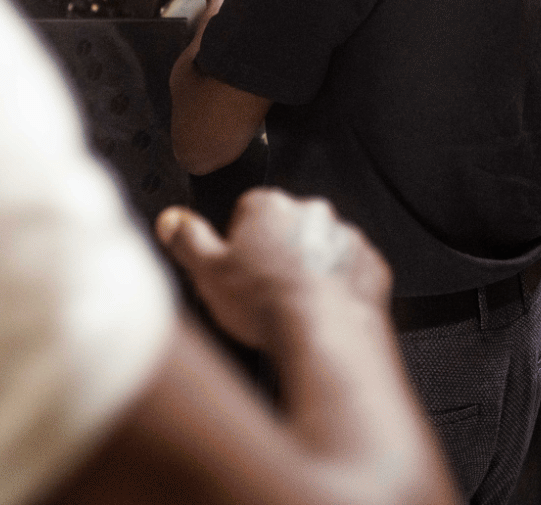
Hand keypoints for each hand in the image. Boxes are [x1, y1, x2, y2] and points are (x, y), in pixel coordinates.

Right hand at [156, 189, 390, 352]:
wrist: (325, 336)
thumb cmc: (267, 305)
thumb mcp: (207, 273)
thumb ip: (187, 239)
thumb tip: (171, 220)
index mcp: (269, 205)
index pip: (247, 211)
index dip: (239, 244)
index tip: (238, 271)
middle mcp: (311, 213)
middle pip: (285, 229)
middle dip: (275, 254)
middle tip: (263, 292)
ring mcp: (345, 238)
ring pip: (319, 250)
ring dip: (308, 271)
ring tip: (292, 308)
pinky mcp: (370, 265)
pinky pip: (349, 273)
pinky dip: (337, 289)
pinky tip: (320, 313)